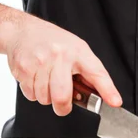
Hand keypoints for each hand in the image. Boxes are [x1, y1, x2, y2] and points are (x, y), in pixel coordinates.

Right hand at [4, 14, 121, 115]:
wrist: (23, 31)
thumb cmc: (53, 42)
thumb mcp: (75, 49)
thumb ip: (87, 71)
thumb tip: (100, 95)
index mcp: (78, 51)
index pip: (96, 72)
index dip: (107, 90)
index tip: (115, 102)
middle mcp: (60, 56)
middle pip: (62, 97)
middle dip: (62, 107)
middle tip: (63, 103)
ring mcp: (40, 62)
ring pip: (44, 99)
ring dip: (46, 97)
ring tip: (47, 80)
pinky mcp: (24, 69)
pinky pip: (31, 95)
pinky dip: (33, 92)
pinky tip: (35, 78)